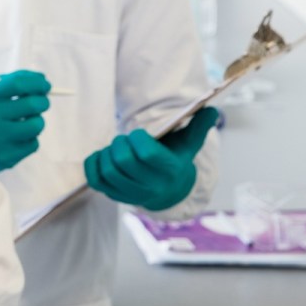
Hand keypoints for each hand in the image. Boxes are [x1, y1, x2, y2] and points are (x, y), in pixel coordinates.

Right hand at [0, 70, 50, 171]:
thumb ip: (8, 84)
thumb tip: (40, 78)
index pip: (17, 84)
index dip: (36, 82)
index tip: (44, 83)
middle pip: (33, 104)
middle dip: (42, 101)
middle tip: (41, 101)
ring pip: (37, 125)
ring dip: (35, 121)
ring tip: (24, 122)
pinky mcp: (5, 158)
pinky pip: (33, 144)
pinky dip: (29, 139)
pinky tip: (16, 138)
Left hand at [84, 106, 218, 210]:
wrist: (169, 190)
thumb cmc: (175, 159)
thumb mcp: (189, 144)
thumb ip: (199, 126)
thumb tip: (212, 109)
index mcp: (170, 170)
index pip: (147, 153)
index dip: (138, 139)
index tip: (138, 135)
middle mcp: (152, 186)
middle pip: (124, 161)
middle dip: (119, 144)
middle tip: (124, 140)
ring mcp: (133, 194)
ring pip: (108, 172)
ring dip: (106, 154)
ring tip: (114, 149)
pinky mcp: (116, 196)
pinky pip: (95, 180)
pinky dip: (93, 165)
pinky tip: (103, 157)